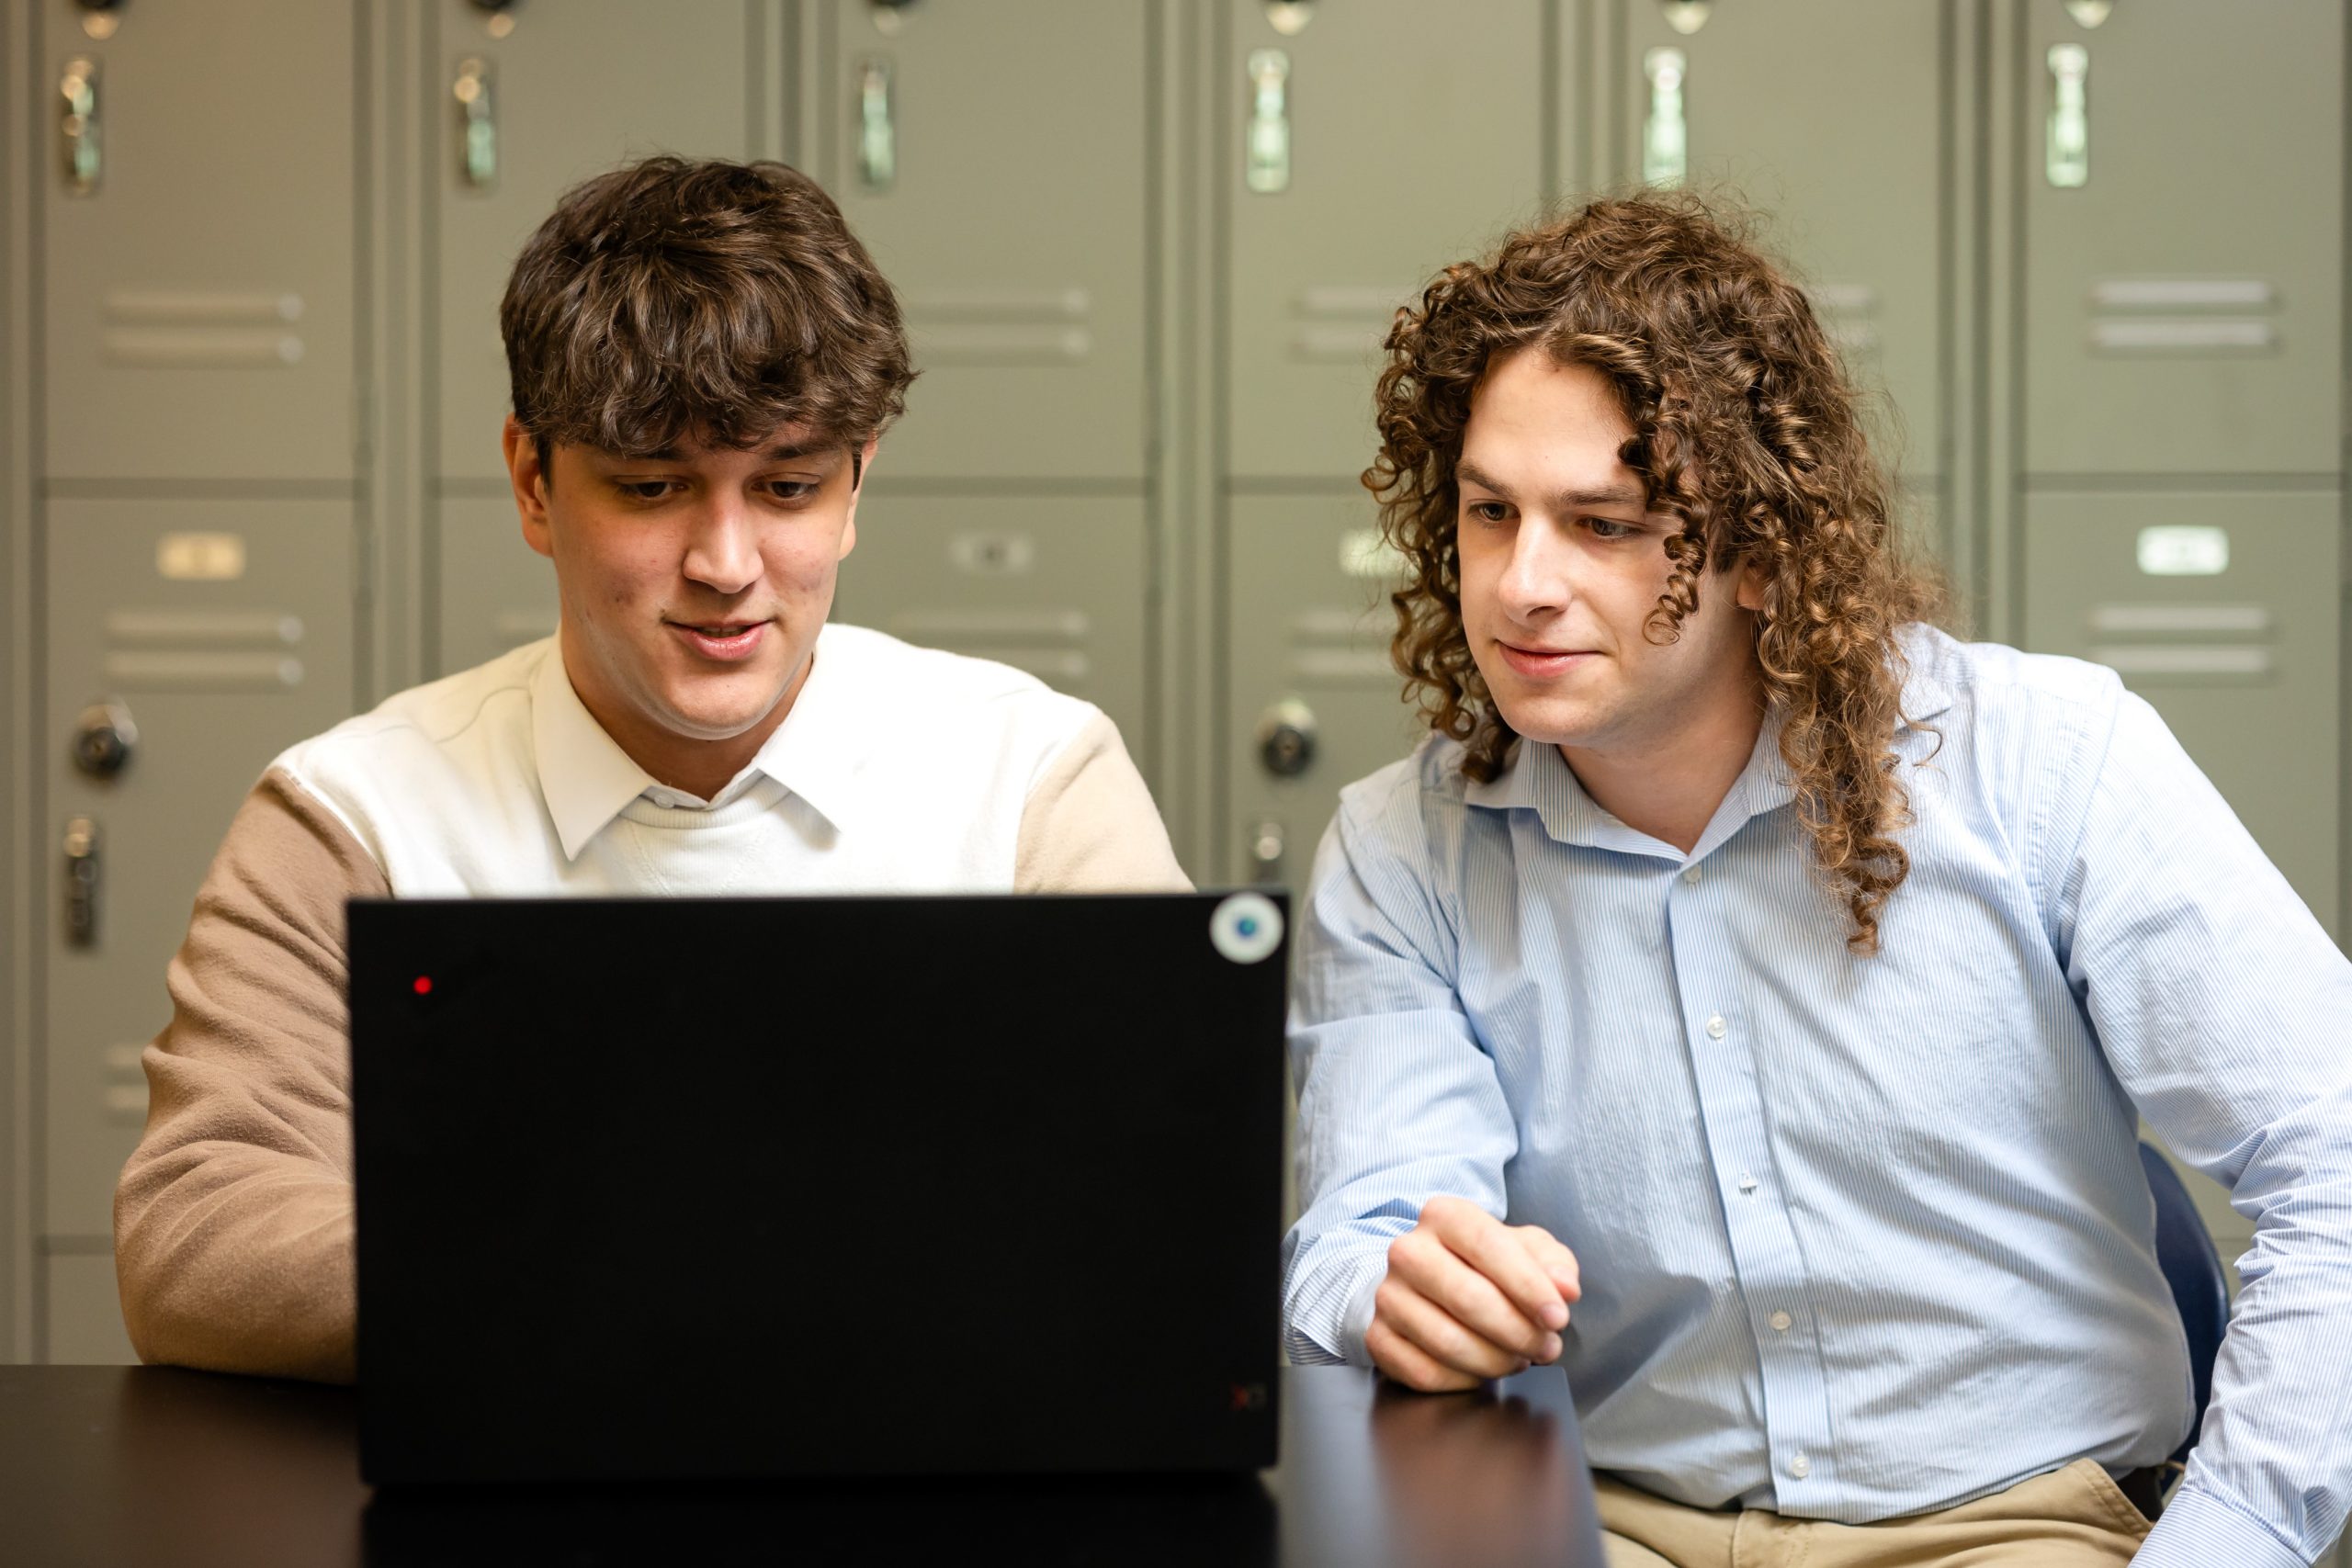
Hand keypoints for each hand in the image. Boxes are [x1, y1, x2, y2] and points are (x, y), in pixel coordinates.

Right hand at [1365, 1195, 1581, 1392]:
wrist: (1423, 1284)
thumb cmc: (1482, 1266)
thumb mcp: (1524, 1251)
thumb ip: (1552, 1264)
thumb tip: (1565, 1287)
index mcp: (1444, 1216)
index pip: (1489, 1247)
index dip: (1529, 1286)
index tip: (1558, 1317)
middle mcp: (1408, 1251)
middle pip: (1469, 1299)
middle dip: (1519, 1332)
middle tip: (1546, 1347)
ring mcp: (1388, 1296)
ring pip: (1448, 1342)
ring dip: (1497, 1360)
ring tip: (1519, 1357)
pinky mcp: (1378, 1337)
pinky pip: (1425, 1372)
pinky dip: (1465, 1379)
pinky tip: (1482, 1369)